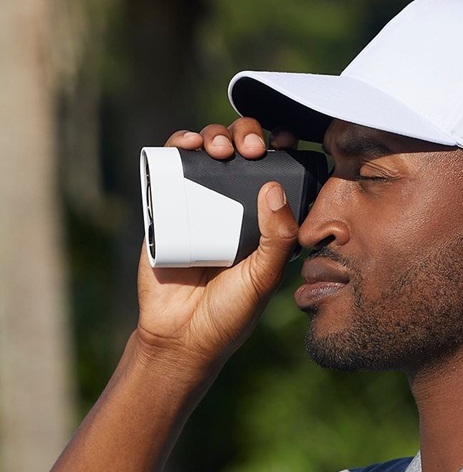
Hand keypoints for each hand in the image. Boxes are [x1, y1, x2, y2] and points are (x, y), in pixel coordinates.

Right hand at [135, 117, 299, 374]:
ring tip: (221, 149)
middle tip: (253, 148)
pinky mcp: (167, 208)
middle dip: (249, 136)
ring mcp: (200, 205)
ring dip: (216, 136)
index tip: (286, 141)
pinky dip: (179, 145)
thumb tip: (274, 187)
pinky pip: (173, 167)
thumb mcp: (263, 277)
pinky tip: (187, 145)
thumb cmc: (229, 311)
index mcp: (265, 222)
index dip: (282, 150)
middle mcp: (235, 208)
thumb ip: (277, 238)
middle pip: (243, 153)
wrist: (179, 335)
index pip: (277, 173)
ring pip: (210, 152)